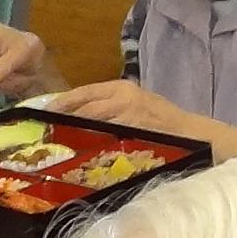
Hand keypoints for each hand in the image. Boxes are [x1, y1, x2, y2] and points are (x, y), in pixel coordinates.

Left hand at [46, 78, 183, 135]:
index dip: (64, 101)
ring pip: (92, 120)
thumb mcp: (136, 106)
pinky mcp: (134, 128)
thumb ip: (111, 108)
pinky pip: (107, 135)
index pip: (85, 91)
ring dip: (74, 130)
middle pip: (84, 105)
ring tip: (58, 140)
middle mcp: (123, 95)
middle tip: (45, 128)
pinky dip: (93, 142)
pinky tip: (83, 150)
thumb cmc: (163, 122)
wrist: (191, 132)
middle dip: (64, 117)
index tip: (46, 110)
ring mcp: (129, 112)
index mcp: (121, 87)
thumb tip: (80, 117)